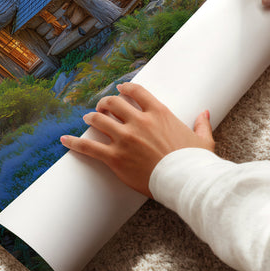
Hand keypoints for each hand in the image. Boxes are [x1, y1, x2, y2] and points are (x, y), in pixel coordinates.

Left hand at [60, 83, 213, 197]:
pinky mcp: (115, 158)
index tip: (120, 89)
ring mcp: (125, 139)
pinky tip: (65, 140)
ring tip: (87, 119)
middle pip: (113, 103)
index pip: (136, 92)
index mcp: (159, 113)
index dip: (125, 88)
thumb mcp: (202, 140)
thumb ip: (201, 124)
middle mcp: (139, 122)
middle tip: (101, 106)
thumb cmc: (195, 162)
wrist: (186, 181)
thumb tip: (205, 113)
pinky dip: (75, 142)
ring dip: (91, 118)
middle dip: (105, 103)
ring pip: (99, 120)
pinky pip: (89, 147)